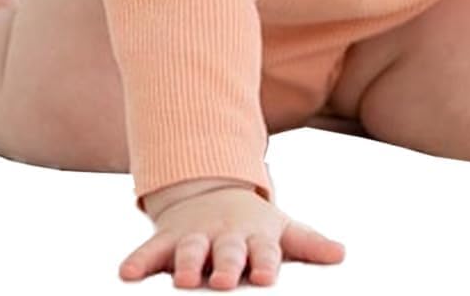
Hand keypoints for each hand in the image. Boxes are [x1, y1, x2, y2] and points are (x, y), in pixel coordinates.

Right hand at [122, 183, 343, 287]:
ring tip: (183, 280)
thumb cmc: (253, 224)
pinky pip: (150, 250)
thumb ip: (309, 243)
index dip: (264, 263)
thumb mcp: (281, 229)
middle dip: (225, 265)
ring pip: (188, 250)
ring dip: (186, 262)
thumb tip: (343, 253)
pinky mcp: (167, 239)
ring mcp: (194, 235)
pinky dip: (138, 261)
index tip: (264, 277)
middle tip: (225, 281)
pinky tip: (126, 274)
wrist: (210, 189)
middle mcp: (223, 236)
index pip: (263, 252)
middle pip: (226, 251)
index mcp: (255, 236)